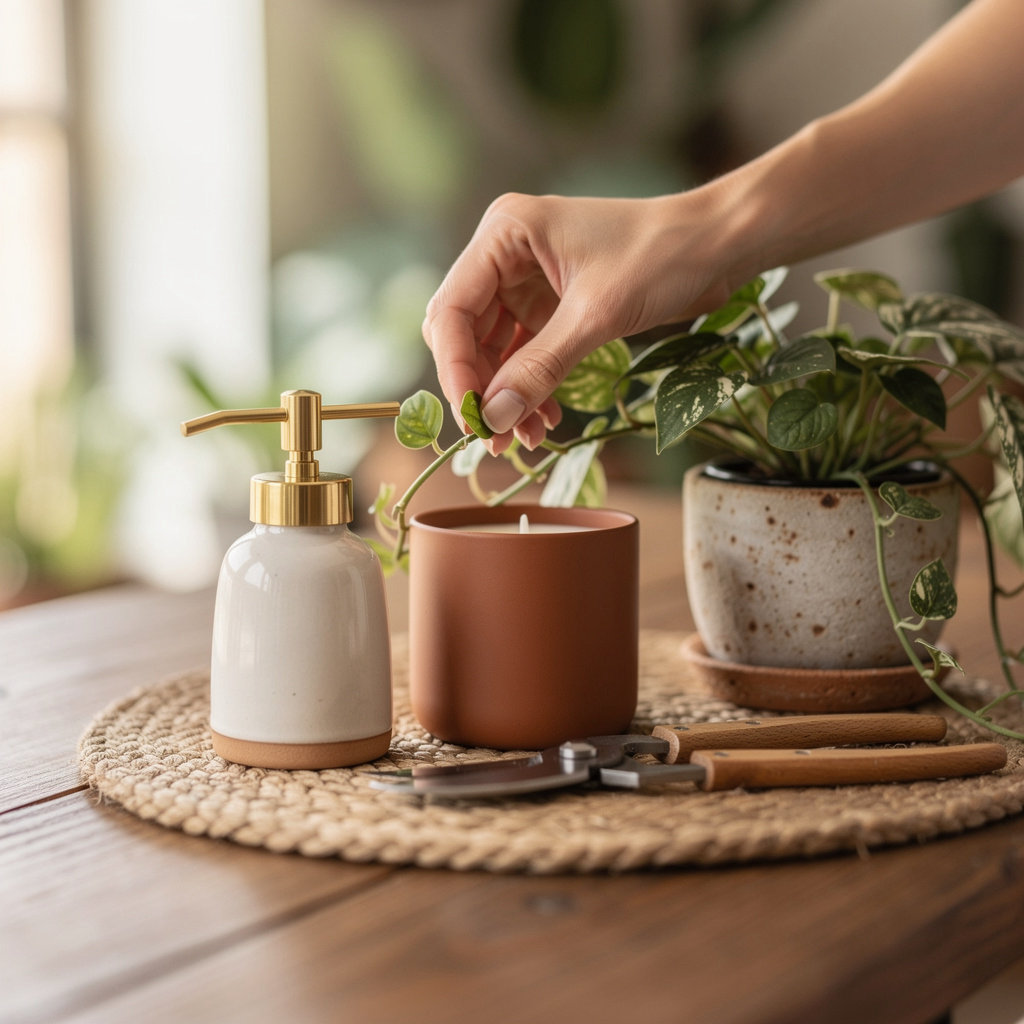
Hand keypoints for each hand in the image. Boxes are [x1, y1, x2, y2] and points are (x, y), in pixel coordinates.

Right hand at [422, 192, 732, 450]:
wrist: (720, 244)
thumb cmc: (663, 256)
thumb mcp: (597, 316)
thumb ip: (540, 367)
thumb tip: (493, 418)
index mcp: (505, 233)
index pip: (452, 309)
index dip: (455, 368)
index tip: (472, 418)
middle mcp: (506, 253)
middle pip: (464, 332)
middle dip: (479, 386)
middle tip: (494, 437)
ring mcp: (526, 280)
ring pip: (492, 350)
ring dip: (505, 395)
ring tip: (524, 439)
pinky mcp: (549, 304)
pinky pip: (523, 354)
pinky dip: (530, 387)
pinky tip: (544, 420)